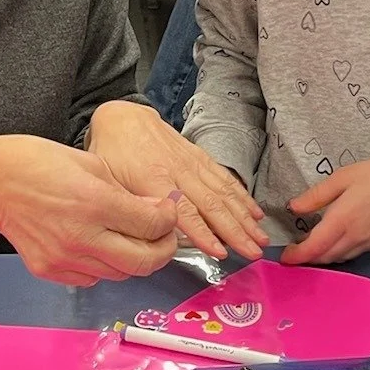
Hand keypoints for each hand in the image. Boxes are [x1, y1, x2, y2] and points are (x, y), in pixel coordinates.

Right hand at [0, 136, 179, 286]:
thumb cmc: (35, 163)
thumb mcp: (91, 163)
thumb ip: (126, 192)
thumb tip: (154, 211)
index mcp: (95, 202)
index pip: (153, 225)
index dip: (168, 219)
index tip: (165, 211)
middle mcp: (82, 236)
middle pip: (145, 261)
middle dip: (163, 249)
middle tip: (162, 236)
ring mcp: (65, 258)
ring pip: (121, 274)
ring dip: (134, 259)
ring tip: (130, 238)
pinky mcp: (51, 271)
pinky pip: (93, 279)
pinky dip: (105, 266)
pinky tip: (99, 245)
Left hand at [85, 99, 266, 260]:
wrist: (122, 117)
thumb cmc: (112, 154)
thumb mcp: (109, 183)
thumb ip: (131, 209)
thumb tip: (150, 238)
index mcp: (153, 179)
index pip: (183, 211)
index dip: (203, 233)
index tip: (220, 252)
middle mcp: (178, 171)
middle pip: (211, 204)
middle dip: (235, 231)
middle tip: (253, 252)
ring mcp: (192, 162)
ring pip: (223, 192)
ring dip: (244, 217)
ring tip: (260, 238)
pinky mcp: (199, 156)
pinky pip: (224, 178)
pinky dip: (242, 196)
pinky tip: (255, 213)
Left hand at [283, 154, 369, 264]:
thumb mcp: (343, 177)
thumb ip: (316, 195)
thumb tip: (293, 207)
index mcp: (342, 220)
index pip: (314, 247)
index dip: (297, 256)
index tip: (285, 257)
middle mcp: (354, 237)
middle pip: (324, 257)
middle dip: (307, 257)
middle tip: (295, 249)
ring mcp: (367, 243)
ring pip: (338, 258)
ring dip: (322, 256)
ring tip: (312, 244)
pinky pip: (352, 254)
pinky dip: (338, 253)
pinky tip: (335, 242)